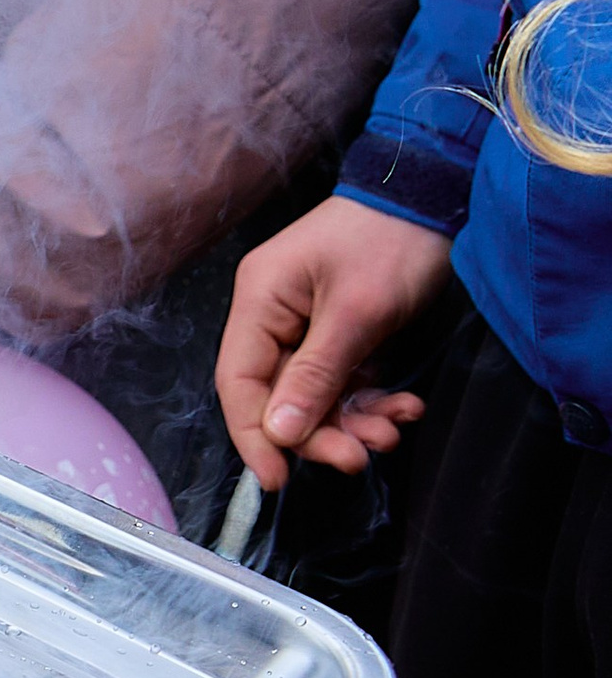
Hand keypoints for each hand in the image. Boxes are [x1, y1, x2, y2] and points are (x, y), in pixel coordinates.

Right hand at [215, 196, 453, 490]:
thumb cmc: (391, 240)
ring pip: (315, 397)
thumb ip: (315, 375)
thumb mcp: (356, 311)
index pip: (239, 384)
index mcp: (260, 301)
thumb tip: (278, 434)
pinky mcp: (339, 332)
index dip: (254, 436)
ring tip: (393, 428)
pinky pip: (343, 383)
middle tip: (359, 456)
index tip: (278, 480)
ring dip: (352, 421)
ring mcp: (306, 325)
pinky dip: (371, 401)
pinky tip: (403, 407)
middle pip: (278, 397)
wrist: (437, 197)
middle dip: (319, 432)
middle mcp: (274, 316)